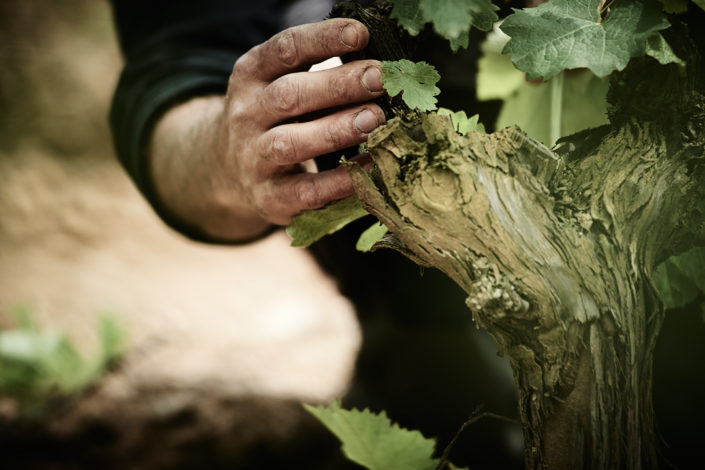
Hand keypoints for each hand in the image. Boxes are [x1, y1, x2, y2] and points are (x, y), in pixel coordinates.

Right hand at [150, 19, 384, 241]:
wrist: (228, 167)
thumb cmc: (275, 117)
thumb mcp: (281, 82)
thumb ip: (319, 71)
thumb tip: (378, 65)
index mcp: (251, 75)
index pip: (285, 50)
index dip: (323, 40)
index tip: (360, 34)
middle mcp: (246, 114)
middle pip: (290, 95)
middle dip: (338, 85)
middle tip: (379, 79)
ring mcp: (255, 158)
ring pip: (291, 143)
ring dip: (336, 130)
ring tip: (375, 120)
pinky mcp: (270, 197)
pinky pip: (306, 191)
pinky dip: (340, 180)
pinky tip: (370, 166)